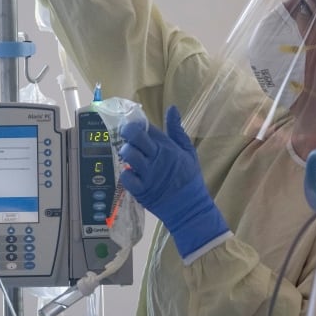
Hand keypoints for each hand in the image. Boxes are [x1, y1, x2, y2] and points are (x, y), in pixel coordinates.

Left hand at [119, 106, 228, 258]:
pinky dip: (126, 174)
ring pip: (128, 154)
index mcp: (167, 147)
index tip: (133, 124)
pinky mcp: (142, 190)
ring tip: (128, 155)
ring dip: (125, 152)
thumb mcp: (188, 151)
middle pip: (135, 136)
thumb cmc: (189, 178)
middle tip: (126, 135)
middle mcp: (157, 158)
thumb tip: (172, 108)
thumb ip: (177, 130)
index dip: (137, 123)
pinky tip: (130, 174)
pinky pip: (126, 176)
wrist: (190, 207)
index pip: (147, 127)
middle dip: (127, 131)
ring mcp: (148, 174)